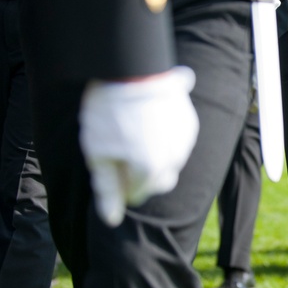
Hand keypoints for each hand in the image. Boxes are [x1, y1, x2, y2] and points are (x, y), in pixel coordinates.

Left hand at [79, 66, 199, 226]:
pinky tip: (150, 120)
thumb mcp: (97, 153)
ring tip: (135, 130)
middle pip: (158, 181)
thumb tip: (111, 220)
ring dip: (155, 156)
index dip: (118, 181)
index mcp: (150, 171)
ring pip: (170, 162)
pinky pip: (179, 141)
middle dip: (140, 174)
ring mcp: (186, 140)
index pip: (134, 194)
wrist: (129, 67)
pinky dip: (166, 138)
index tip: (108, 160)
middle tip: (121, 148)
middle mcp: (174, 160)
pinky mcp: (190, 123)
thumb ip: (107, 189)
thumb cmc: (107, 112)